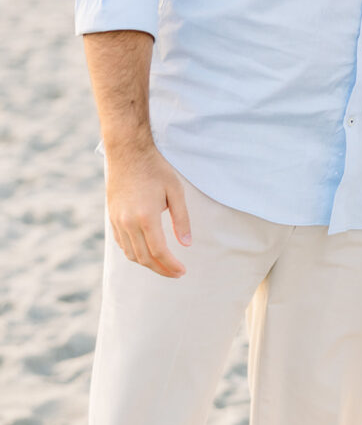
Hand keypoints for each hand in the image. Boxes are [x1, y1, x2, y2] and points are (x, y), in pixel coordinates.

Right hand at [105, 143, 191, 277]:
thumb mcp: (176, 191)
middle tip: (176, 273)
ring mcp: (117, 221)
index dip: (171, 266)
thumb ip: (182, 220)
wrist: (127, 151)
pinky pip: (122, 244)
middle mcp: (128, 222)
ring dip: (148, 264)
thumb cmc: (155, 168)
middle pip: (145, 258)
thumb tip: (186, 244)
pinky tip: (147, 254)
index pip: (159, 252)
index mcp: (146, 217)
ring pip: (132, 254)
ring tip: (163, 265)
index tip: (183, 271)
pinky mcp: (112, 217)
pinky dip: (134, 254)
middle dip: (162, 270)